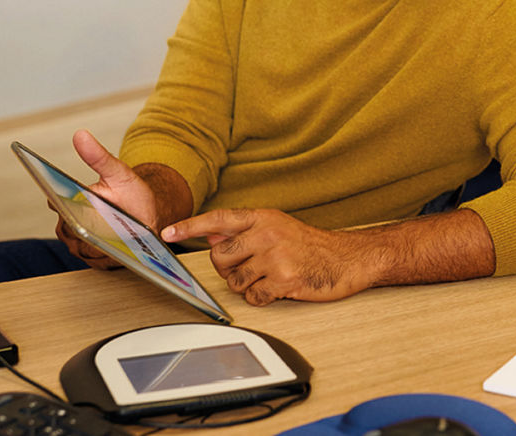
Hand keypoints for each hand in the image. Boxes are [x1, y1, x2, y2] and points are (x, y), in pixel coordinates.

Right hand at [55, 129, 160, 268]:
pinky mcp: (95, 258)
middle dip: (79, 225)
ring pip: (79, 246)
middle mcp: (71, 224)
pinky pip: (94, 260)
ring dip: (92, 242)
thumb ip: (98, 156)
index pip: (56, 203)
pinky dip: (104, 255)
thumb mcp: (117, 172)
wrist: (149, 215)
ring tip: (106, 237)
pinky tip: (115, 251)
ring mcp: (81, 243)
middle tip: (93, 220)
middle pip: (67, 228)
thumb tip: (80, 134)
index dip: (59, 202)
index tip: (62, 199)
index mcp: (71, 201)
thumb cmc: (130, 192)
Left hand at [163, 209, 373, 306]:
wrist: (348, 260)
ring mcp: (276, 257)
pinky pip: (253, 297)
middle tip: (250, 268)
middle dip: (228, 268)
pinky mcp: (284, 280)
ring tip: (270, 277)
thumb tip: (211, 233)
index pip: (219, 219)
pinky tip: (279, 289)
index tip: (167, 232)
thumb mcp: (279, 227)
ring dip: (248, 285)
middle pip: (220, 257)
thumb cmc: (312, 246)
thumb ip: (245, 230)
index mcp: (264, 218)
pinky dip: (262, 298)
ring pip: (235, 281)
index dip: (190, 226)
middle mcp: (268, 233)